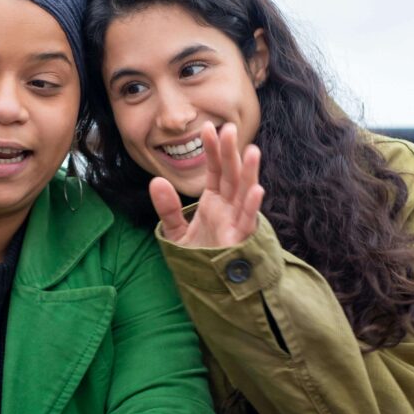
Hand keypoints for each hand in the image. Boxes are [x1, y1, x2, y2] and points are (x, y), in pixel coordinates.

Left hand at [150, 122, 263, 247]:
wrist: (207, 285)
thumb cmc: (197, 257)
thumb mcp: (175, 231)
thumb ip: (167, 208)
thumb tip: (156, 180)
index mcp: (215, 202)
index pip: (215, 170)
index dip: (212, 150)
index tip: (206, 128)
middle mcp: (228, 208)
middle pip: (231, 175)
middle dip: (230, 153)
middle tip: (228, 128)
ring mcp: (236, 223)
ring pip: (244, 193)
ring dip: (248, 172)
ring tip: (252, 150)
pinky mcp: (240, 241)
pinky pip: (248, 222)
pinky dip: (252, 206)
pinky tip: (257, 190)